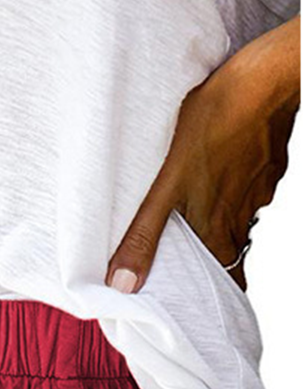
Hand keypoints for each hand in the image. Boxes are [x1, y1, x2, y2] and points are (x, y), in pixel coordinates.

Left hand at [106, 14, 299, 295]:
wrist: (263, 79)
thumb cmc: (213, 126)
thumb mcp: (165, 185)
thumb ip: (144, 235)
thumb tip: (123, 285)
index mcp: (218, 231)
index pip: (225, 282)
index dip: (214, 298)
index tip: (203, 309)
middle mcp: (242, 219)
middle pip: (228, 256)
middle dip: (211, 266)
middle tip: (191, 270)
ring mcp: (257, 192)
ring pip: (237, 223)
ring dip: (219, 228)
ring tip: (195, 222)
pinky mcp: (265, 167)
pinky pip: (247, 192)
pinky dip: (231, 194)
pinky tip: (216, 178)